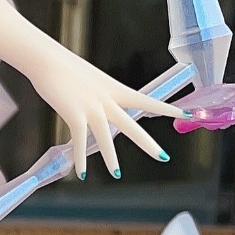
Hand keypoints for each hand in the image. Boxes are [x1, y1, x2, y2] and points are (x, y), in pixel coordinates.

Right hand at [27, 41, 170, 177]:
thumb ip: (99, 97)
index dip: (167, 109)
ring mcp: (91, 108)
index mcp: (115, 89)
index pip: (147, 101)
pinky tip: (80, 174)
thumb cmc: (65, 68)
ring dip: (111, 159)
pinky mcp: (73, 114)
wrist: (47, 59)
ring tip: (117, 175)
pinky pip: (80, 142)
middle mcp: (107, 100)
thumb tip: (100, 110)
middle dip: (148, 143)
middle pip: (132, 125)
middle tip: (164, 157)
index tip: (187, 113)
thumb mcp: (91, 82)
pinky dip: (80, 159)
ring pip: (106, 138)